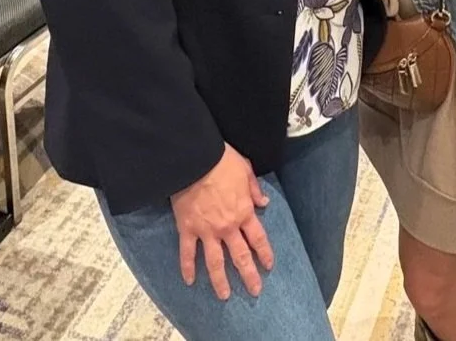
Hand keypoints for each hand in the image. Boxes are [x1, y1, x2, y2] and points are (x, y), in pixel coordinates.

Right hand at [170, 144, 273, 298]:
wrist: (194, 159)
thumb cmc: (221, 160)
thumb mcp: (245, 169)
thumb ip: (255, 188)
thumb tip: (264, 203)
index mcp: (243, 212)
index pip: (258, 239)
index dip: (265, 254)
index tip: (268, 266)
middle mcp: (227, 227)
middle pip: (240, 257)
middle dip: (249, 276)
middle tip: (254, 291)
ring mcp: (206, 231)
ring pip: (215, 262)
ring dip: (220, 281)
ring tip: (224, 296)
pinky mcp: (187, 229)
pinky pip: (187, 253)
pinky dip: (187, 268)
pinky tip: (189, 281)